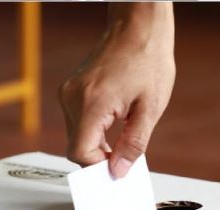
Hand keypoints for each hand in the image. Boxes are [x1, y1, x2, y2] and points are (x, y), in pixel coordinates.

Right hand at [58, 3, 174, 177]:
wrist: (137, 28)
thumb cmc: (147, 58)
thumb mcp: (150, 108)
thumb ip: (133, 144)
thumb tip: (119, 170)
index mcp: (92, 102)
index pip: (79, 152)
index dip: (98, 167)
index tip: (117, 169)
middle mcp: (73, 97)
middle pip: (76, 147)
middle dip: (99, 158)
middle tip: (125, 157)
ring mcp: (69, 92)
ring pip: (76, 136)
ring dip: (97, 144)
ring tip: (122, 135)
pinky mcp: (71, 90)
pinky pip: (77, 122)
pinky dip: (94, 131)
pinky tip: (114, 124)